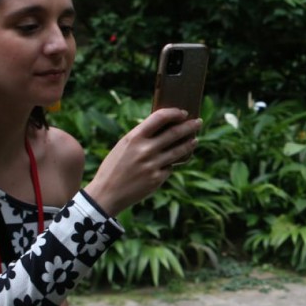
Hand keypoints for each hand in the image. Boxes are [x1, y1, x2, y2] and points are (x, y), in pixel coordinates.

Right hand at [84, 108, 201, 215]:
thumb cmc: (114, 167)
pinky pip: (170, 167)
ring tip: (195, 140)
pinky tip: (173, 161)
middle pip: (175, 133)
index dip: (174, 113)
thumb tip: (164, 127)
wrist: (106, 193)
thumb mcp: (124, 146)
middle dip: (190, 126)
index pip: (160, 117)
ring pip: (179, 150)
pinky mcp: (157, 178)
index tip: (183, 113)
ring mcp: (153, 165)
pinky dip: (171, 163)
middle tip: (198, 122)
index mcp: (134, 137)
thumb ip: (142, 136)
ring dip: (189, 143)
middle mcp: (145, 149)